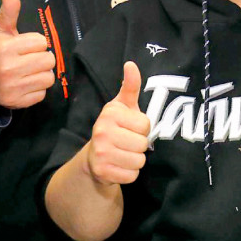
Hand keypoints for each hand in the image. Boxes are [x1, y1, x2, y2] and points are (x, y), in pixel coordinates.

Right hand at [0, 0, 55, 117]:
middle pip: (49, 60)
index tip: (24, 46)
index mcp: (4, 49)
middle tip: (28, 59)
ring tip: (28, 71)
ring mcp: (12, 88)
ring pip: (49, 77)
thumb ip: (9, 11)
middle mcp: (8, 69)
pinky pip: (43, 93)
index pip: (41, 42)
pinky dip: (37, 89)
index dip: (35, 44)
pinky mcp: (18, 102)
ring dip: (42, 74)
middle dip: (42, 58)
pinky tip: (25, 84)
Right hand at [87, 62, 150, 185]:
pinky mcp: (102, 172)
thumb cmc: (116, 127)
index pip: (146, 125)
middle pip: (143, 144)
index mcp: (110, 113)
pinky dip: (129, 173)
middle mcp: (102, 131)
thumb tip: (131, 64)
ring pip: (139, 161)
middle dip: (139, 145)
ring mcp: (101, 152)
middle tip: (127, 142)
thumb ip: (130, 86)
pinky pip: (132, 175)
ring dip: (135, 160)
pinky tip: (119, 166)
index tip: (130, 128)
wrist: (95, 157)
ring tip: (123, 154)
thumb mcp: (123, 105)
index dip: (142, 129)